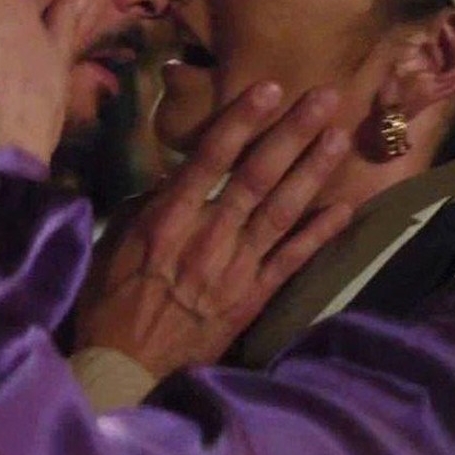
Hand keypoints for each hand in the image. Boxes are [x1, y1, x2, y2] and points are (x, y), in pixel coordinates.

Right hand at [75, 83, 352, 379]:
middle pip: (257, 176)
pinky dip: (319, 234)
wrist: (124, 366)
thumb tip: (180, 176)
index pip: (211, 158)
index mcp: (169, 219)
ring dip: (313, 170)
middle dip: (293, 132)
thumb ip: (151, 205)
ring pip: (283, 211)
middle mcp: (209, 237)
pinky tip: (344, 207)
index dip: (242, 120)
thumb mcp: (117, 241)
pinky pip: (292, 260)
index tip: (269, 87)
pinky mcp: (253, 297)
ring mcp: (236, 268)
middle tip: (326, 96)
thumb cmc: (110, 299)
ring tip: (340, 136)